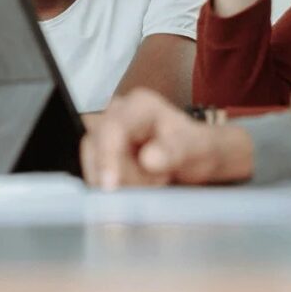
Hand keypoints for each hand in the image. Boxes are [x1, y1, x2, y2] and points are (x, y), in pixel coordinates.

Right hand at [79, 89, 254, 189]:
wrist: (195, 156)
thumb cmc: (196, 147)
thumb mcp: (195, 148)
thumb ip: (174, 151)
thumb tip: (148, 159)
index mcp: (139, 105)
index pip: (111, 127)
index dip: (107, 156)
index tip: (110, 185)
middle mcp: (118, 114)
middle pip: (96, 147)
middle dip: (124, 174)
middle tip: (158, 182)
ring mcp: (107, 133)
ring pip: (94, 164)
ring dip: (124, 182)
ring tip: (156, 180)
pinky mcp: (102, 153)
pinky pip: (97, 174)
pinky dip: (120, 185)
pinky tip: (143, 183)